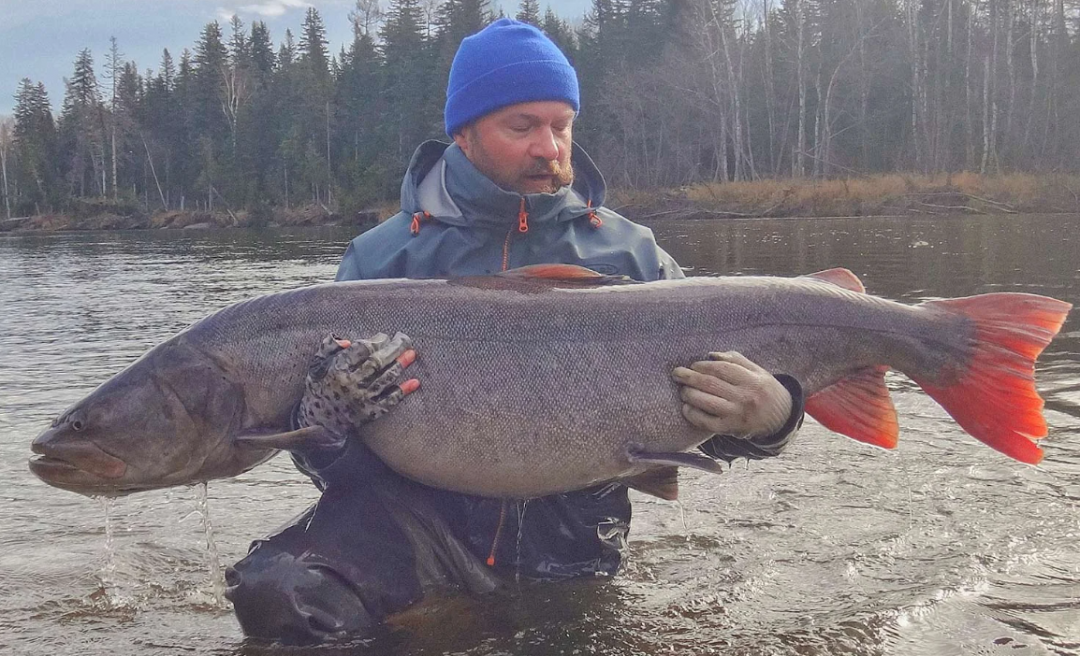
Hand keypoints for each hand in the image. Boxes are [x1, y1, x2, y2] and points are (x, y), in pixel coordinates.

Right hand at [296, 332, 419, 445]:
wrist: (319, 423)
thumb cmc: (319, 388)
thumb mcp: (316, 366)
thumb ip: (328, 348)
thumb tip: (347, 340)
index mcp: (337, 370)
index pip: (361, 350)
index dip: (376, 341)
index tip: (384, 336)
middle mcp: (350, 384)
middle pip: (377, 362)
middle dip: (393, 349)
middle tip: (405, 339)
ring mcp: (362, 400)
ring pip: (385, 379)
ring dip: (400, 366)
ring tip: (412, 354)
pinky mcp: (370, 413)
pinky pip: (390, 401)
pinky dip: (403, 391)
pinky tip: (415, 382)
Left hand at [672, 351, 791, 438]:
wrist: (781, 419)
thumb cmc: (764, 390)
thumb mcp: (758, 371)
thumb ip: (736, 360)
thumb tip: (710, 355)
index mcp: (752, 380)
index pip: (722, 369)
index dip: (703, 366)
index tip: (693, 365)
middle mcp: (745, 397)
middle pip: (711, 384)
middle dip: (690, 377)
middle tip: (677, 374)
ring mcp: (738, 415)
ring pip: (707, 403)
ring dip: (690, 395)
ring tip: (682, 390)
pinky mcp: (731, 429)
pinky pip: (707, 422)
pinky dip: (693, 415)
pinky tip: (686, 408)